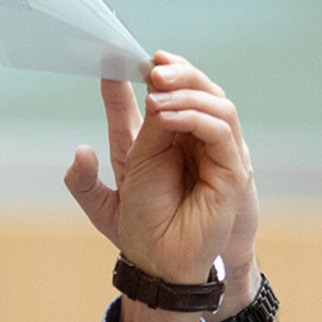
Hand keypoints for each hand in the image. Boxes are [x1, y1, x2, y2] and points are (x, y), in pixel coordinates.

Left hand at [63, 51, 257, 310]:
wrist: (163, 264)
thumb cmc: (141, 231)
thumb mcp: (110, 197)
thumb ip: (97, 171)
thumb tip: (90, 144)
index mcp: (160, 140)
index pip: (153, 96)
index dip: (137, 74)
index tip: (114, 56)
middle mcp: (191, 139)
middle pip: (192, 88)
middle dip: (172, 71)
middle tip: (150, 67)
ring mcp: (215, 151)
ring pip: (214, 101)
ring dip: (185, 90)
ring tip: (156, 93)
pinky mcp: (231, 168)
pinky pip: (221, 130)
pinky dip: (194, 117)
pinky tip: (167, 116)